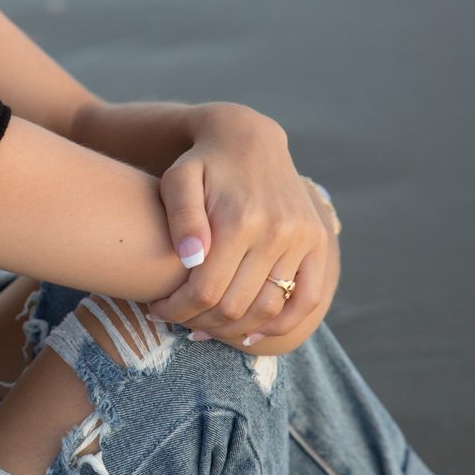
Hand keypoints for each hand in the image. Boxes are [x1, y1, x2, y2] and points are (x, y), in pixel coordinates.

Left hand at [145, 103, 338, 351]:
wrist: (248, 140)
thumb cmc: (202, 164)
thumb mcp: (177, 179)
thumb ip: (181, 217)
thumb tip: (192, 259)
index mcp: (239, 219)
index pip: (205, 291)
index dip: (177, 311)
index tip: (157, 312)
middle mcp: (277, 230)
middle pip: (234, 305)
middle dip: (199, 322)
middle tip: (178, 322)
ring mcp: (302, 237)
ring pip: (268, 309)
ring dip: (233, 329)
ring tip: (205, 329)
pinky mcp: (318, 240)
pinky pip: (307, 298)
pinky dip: (280, 324)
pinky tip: (250, 334)